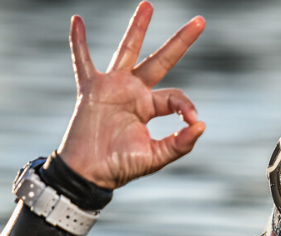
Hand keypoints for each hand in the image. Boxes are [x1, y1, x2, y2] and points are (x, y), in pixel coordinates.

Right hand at [56, 2, 205, 188]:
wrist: (88, 174)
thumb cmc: (119, 167)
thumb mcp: (155, 157)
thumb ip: (180, 144)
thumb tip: (202, 125)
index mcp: (150, 107)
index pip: (176, 97)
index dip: (187, 106)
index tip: (191, 120)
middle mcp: (133, 92)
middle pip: (161, 60)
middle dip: (180, 42)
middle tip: (200, 21)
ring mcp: (112, 87)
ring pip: (128, 50)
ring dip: (138, 28)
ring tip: (148, 5)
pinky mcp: (91, 89)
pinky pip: (83, 61)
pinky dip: (79, 43)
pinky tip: (78, 21)